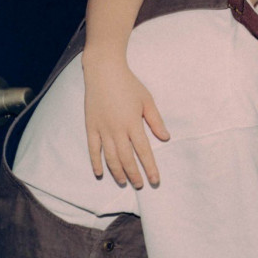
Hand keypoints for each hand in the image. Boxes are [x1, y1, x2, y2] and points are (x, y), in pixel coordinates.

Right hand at [83, 56, 167, 186]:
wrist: (104, 72)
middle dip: (134, 174)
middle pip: (126, 158)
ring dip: (117, 172)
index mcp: (133, 123)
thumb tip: (166, 138)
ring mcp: (102, 129)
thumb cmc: (129, 85)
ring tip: (124, 182)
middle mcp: (117, 129)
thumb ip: (155, 120)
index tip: (155, 179)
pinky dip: (96, 162)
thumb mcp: (147, 100)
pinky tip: (100, 173)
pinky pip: (93, 149)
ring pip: (110, 157)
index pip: (144, 150)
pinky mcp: (91, 127)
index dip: (150, 167)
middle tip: (141, 185)